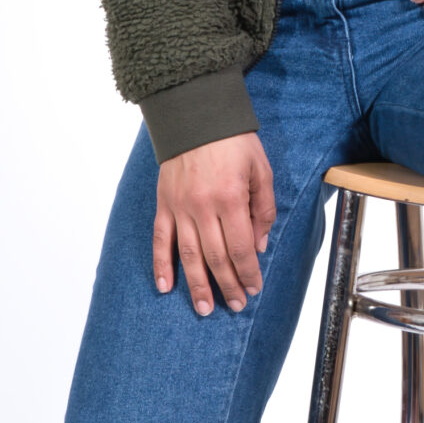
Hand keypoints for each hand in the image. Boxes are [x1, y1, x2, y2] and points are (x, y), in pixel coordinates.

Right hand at [153, 133, 276, 315]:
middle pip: (215, 257)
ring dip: (197, 285)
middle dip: (227, 286)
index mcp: (230, 198)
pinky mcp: (163, 203)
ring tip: (204, 308)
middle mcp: (202, 206)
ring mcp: (179, 206)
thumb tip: (259, 246)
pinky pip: (160, 240)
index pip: (240, 248)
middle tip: (235, 306)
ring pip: (187, 255)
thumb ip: (264, 210)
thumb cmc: (233, 141)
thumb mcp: (261, 170)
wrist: (195, 114)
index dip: (248, 273)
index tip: (254, 289)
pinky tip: (165, 286)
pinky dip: (161, 265)